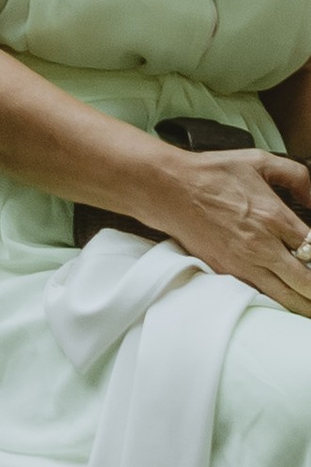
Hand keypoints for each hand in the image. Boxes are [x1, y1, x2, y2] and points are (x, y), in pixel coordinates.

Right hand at [153, 146, 310, 311]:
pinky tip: (285, 300)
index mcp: (274, 216)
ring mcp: (243, 263)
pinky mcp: (226, 272)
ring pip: (285, 298)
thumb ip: (296, 175)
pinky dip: (275, 301)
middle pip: (306, 283)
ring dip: (303, 304)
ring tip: (309, 305)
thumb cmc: (211, 173)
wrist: (168, 189)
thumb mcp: (259, 161)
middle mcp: (262, 246)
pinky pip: (259, 296)